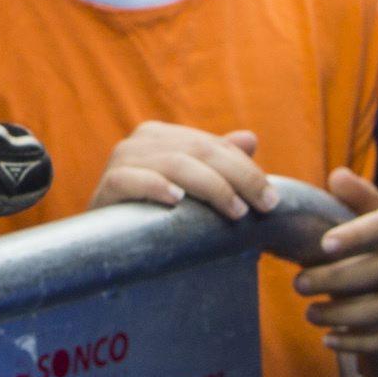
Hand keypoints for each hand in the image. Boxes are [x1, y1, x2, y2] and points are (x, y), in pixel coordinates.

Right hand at [90, 121, 278, 219]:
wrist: (104, 241)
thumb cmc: (154, 214)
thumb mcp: (190, 187)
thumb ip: (216, 162)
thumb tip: (250, 138)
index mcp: (163, 136)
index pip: (213, 145)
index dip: (247, 169)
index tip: (273, 199)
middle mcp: (141, 141)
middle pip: (200, 151)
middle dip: (238, 178)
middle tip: (264, 207)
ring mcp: (122, 160)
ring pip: (174, 164)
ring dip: (211, 187)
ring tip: (235, 211)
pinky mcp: (106, 186)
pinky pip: (131, 180)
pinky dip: (155, 187)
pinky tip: (176, 200)